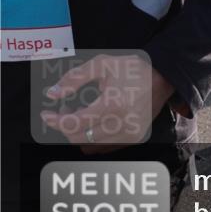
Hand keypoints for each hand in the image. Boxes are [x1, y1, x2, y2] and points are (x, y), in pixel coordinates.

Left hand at [40, 55, 173, 154]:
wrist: (162, 79)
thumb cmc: (132, 69)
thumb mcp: (102, 64)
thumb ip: (75, 78)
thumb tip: (52, 93)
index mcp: (113, 105)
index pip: (74, 123)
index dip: (55, 120)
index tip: (46, 115)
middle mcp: (122, 123)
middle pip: (79, 136)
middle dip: (66, 124)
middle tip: (67, 108)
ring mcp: (129, 134)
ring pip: (89, 144)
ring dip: (79, 132)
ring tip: (82, 114)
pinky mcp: (133, 138)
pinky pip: (103, 147)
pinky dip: (93, 138)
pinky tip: (95, 122)